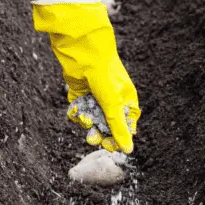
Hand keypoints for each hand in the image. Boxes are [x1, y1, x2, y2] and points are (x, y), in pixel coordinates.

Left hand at [33, 2, 139, 153]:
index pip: (126, 127)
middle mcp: (112, 100)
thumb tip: (128, 151)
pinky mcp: (80, 94)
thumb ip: (119, 129)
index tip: (109, 145)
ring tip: (84, 118)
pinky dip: (77, 112)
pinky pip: (79, 111)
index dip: (118, 138)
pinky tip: (76, 109)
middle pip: (107, 126)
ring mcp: (96, 97)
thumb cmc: (105, 76)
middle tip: (93, 138)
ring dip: (87, 122)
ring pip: (92, 119)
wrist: (84, 53)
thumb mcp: (113, 106)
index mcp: (127, 102)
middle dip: (100, 133)